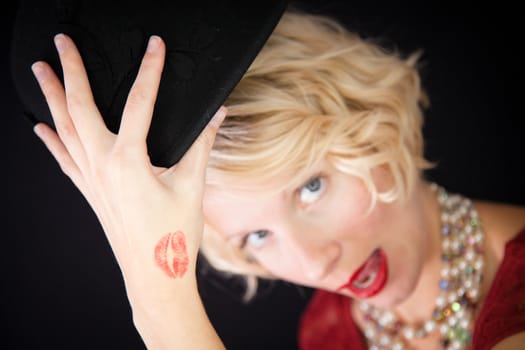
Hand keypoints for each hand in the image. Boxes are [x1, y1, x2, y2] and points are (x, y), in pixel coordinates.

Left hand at [31, 34, 225, 291]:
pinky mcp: (90, 192)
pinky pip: (63, 159)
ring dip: (51, 97)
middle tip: (62, 42)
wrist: (154, 275)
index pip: (140, 103)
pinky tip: (38, 126)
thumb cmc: (173, 236)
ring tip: (40, 70)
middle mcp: (102, 166)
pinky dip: (50, 140)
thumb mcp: (192, 186)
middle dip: (71, 71)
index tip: (155, 46)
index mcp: (129, 162)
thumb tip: (216, 114)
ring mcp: (91, 180)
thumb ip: (201, 145)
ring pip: (64, 129)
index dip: (150, 70)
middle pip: (80, 108)